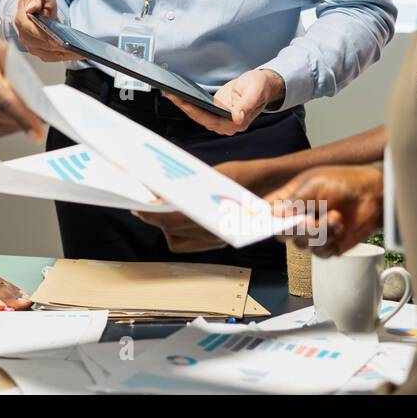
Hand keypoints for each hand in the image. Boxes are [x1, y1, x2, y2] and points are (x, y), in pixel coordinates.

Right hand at [0, 26, 45, 139]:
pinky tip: (13, 115)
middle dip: (29, 118)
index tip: (39, 131)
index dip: (24, 118)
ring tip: (30, 111)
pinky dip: (7, 126)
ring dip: (19, 123)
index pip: (4, 103)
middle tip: (45, 113)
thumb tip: (35, 91)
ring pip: (2, 127)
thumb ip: (16, 67)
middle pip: (6, 117)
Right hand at [11, 0, 77, 61]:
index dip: (41, 34)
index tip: (54, 38)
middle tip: (72, 47)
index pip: (28, 29)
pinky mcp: (39, 51)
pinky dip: (64, 56)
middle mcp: (24, 35)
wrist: (39, 9)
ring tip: (79, 51)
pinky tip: (77, 54)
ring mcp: (31, 45)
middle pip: (39, 44)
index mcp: (21, 19)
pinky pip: (52, 57)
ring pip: (47, 53)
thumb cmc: (39, 0)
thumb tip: (30, 7)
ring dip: (63, 54)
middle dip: (56, 46)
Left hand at [133, 159, 272, 250]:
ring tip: (152, 210)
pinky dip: (177, 231)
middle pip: (172, 232)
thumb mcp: (217, 174)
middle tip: (139, 206)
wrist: (277, 188)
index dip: (153, 215)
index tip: (139, 206)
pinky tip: (172, 214)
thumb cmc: (249, 178)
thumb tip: (159, 189)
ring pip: (178, 240)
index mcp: (215, 217)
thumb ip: (190, 183)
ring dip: (164, 226)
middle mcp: (216, 234)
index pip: (174, 220)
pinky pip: (189, 243)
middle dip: (153, 219)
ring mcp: (217, 240)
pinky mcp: (217, 240)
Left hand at [164, 68, 284, 135]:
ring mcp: (220, 118)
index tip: (184, 103)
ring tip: (169, 92)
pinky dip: (188, 102)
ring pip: (198, 114)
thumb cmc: (261, 87)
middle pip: (201, 118)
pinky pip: (199, 108)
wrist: (262, 84)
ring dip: (183, 104)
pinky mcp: (215, 111)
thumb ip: (247, 105)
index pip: (212, 120)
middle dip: (184, 107)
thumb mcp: (256, 91)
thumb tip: (237, 117)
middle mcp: (227, 124)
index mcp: (237, 122)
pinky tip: (178, 93)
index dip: (197, 112)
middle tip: (170, 94)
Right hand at [265, 164, 383, 256]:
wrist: (373, 195)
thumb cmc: (344, 181)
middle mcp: (297, 218)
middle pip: (282, 234)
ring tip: (336, 216)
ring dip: (320, 233)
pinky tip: (340, 227)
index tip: (266, 223)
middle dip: (296, 228)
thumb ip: (296, 199)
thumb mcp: (315, 183)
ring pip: (303, 244)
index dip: (262, 219)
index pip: (266, 212)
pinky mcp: (328, 245)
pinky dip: (331, 241)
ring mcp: (312, 233)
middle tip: (309, 220)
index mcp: (288, 199)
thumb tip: (277, 214)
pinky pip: (320, 252)